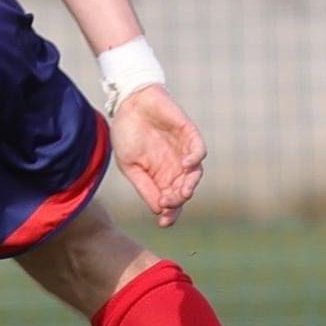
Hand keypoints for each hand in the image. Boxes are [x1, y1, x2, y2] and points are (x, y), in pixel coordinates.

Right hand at [109, 86, 205, 226]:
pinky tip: (187, 164)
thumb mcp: (129, 165)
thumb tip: (159, 210)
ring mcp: (183, 151)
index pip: (170, 200)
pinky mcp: (189, 135)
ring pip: (194, 174)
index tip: (164, 222)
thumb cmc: (126, 133)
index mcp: (159, 176)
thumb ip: (144, 186)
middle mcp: (174, 167)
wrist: (129, 103)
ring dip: (190, 185)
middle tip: (170, 204)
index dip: (170, 213)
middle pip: (183, 190)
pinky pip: (199, 150)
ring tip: (183, 192)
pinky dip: (196, 159)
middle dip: (178, 201)